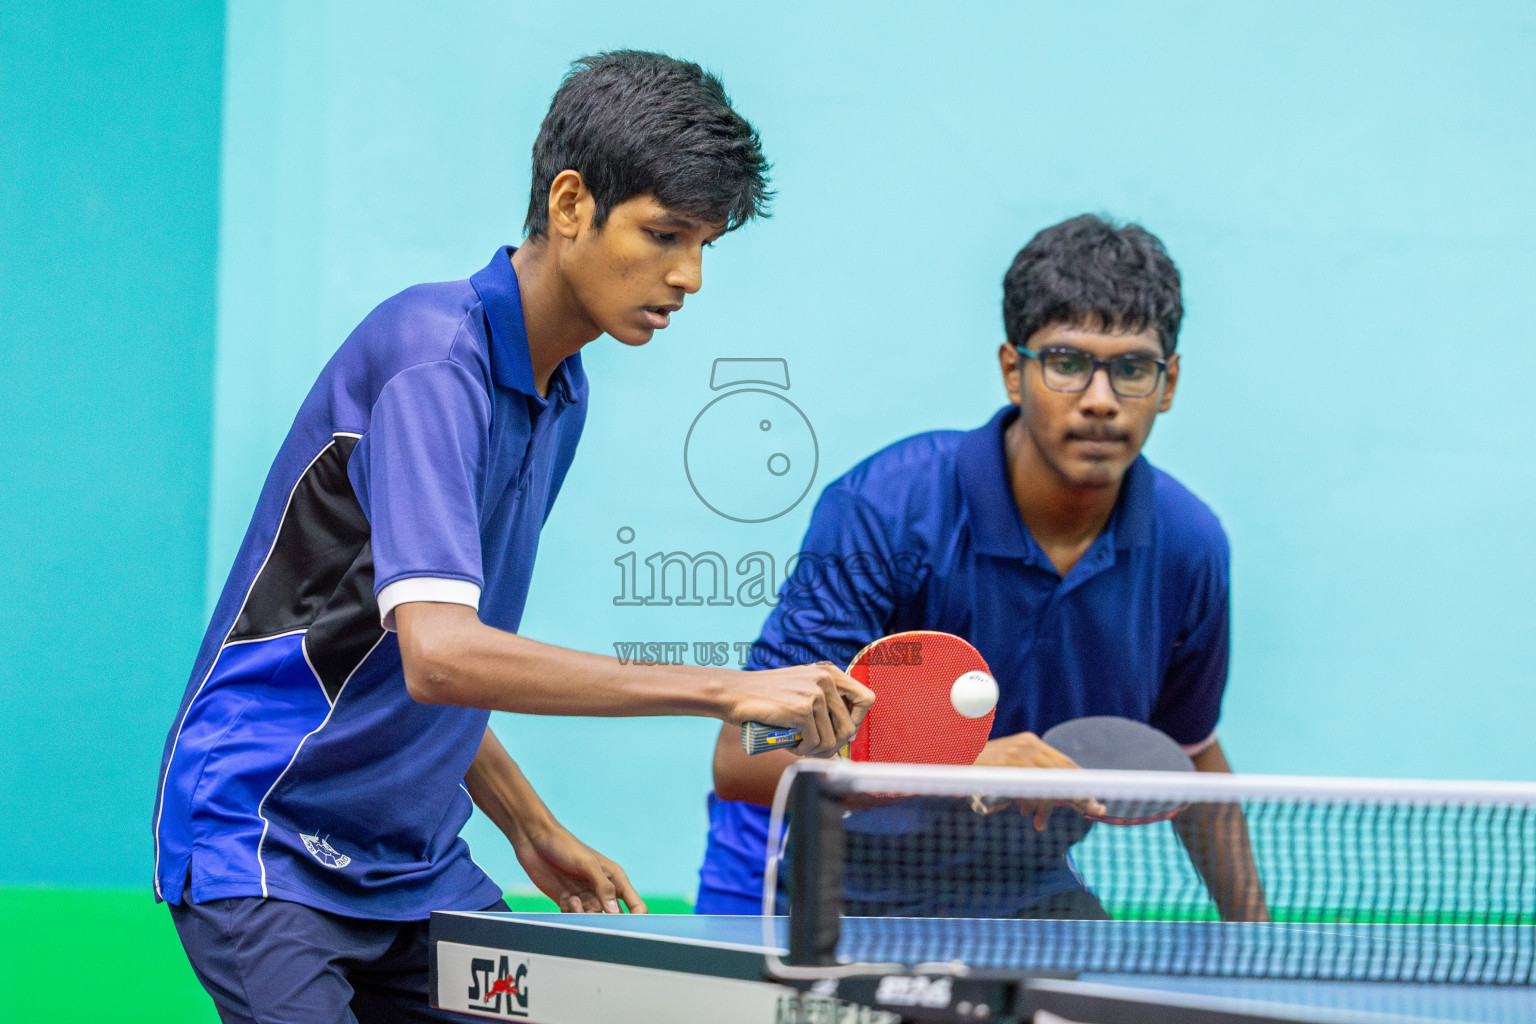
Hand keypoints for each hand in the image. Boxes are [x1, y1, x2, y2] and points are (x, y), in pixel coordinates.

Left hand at [509, 819, 645, 914]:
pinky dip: (569, 913)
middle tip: (591, 914)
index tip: (626, 927)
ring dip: (582, 915)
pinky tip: (563, 897)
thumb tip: (615, 912)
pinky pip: (574, 919)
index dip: (637, 920)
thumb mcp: (587, 863)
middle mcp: (603, 890)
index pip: (636, 906)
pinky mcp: (568, 902)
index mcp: (616, 879)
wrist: (535, 841)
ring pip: (592, 921)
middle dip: (605, 923)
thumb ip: (603, 887)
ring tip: (571, 899)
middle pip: (614, 919)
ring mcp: (585, 897)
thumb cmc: (564, 845)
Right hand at [727, 662, 874, 757]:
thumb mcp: (801, 688)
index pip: (866, 699)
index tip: (840, 731)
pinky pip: (814, 744)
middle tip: (813, 748)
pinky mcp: (801, 710)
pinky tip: (788, 743)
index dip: (857, 720)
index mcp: (829, 672)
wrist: (735, 694)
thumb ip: (823, 702)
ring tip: (797, 744)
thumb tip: (848, 737)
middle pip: (849, 727)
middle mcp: (825, 679)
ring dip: (814, 750)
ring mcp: (814, 694)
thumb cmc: (766, 697)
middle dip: (833, 745)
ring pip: (831, 740)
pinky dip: (801, 750)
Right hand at [972, 732, 1105, 830]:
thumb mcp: (1009, 767)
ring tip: (1060, 820)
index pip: (1064, 763)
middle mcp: (1028, 744)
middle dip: (1081, 793)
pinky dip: (1036, 806)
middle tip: (1097, 809)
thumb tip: (1055, 799)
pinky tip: (1036, 821)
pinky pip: (1029, 789)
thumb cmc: (980, 766)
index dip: (1081, 781)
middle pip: (1064, 771)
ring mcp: (1017, 753)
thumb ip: (1030, 776)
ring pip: (1050, 782)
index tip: (1096, 797)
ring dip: (1059, 803)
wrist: (950, 755)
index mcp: (1031, 742)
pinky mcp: (1006, 765)